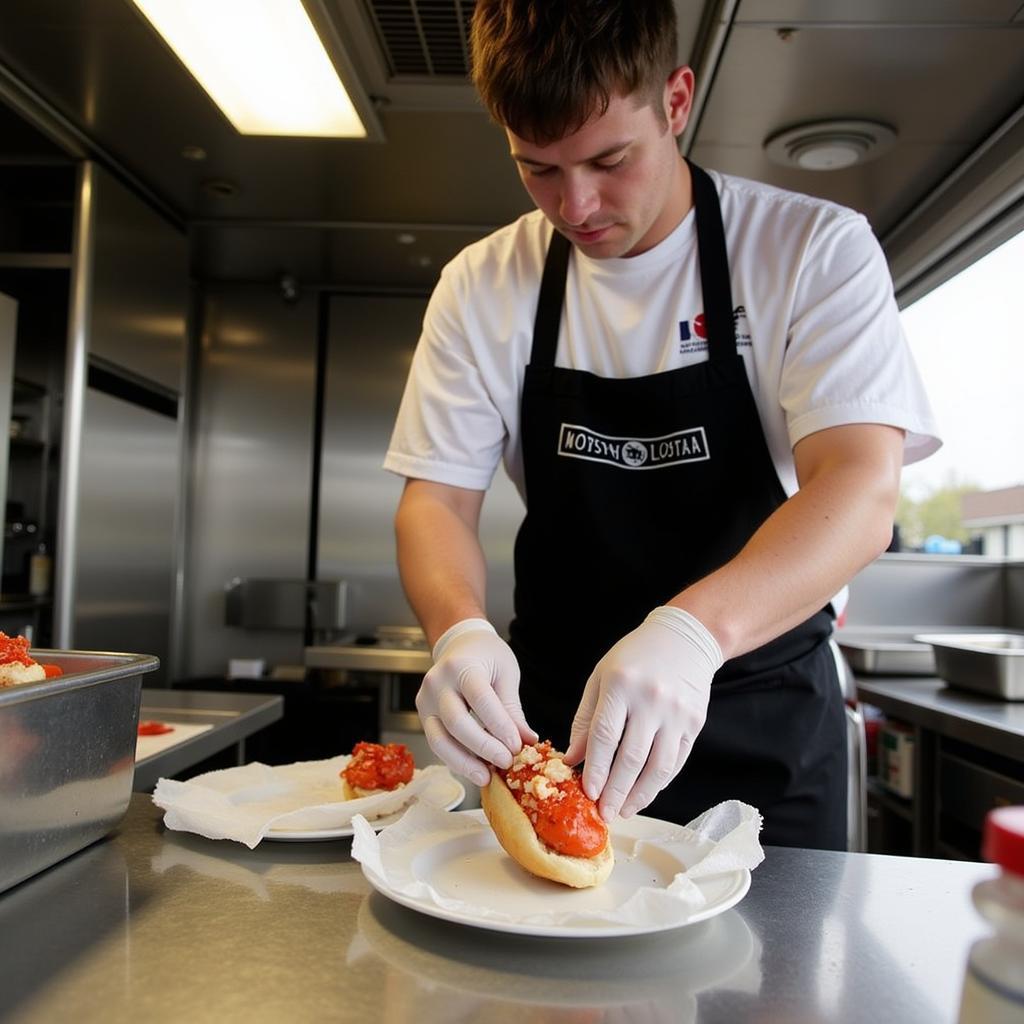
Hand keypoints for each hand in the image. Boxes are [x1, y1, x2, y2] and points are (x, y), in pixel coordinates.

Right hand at [416, 618, 536, 786]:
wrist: (460, 644)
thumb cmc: (486, 655)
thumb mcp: (506, 674)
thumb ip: (512, 709)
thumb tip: (528, 742)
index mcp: (462, 666)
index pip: (480, 700)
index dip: (499, 726)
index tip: (517, 746)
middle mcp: (438, 682)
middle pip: (456, 722)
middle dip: (482, 747)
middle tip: (506, 762)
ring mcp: (426, 700)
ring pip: (439, 739)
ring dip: (464, 762)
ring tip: (486, 777)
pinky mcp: (423, 715)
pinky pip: (438, 742)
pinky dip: (456, 759)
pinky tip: (475, 768)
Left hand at [564, 607, 722, 821]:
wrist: (684, 640)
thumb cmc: (634, 658)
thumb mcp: (601, 678)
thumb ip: (586, 719)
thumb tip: (572, 759)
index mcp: (621, 685)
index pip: (605, 736)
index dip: (596, 769)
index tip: (588, 792)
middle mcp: (651, 700)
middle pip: (631, 757)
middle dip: (615, 791)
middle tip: (604, 813)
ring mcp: (676, 713)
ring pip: (658, 767)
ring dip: (640, 795)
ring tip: (624, 811)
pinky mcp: (694, 723)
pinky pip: (676, 762)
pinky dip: (659, 783)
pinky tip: (644, 793)